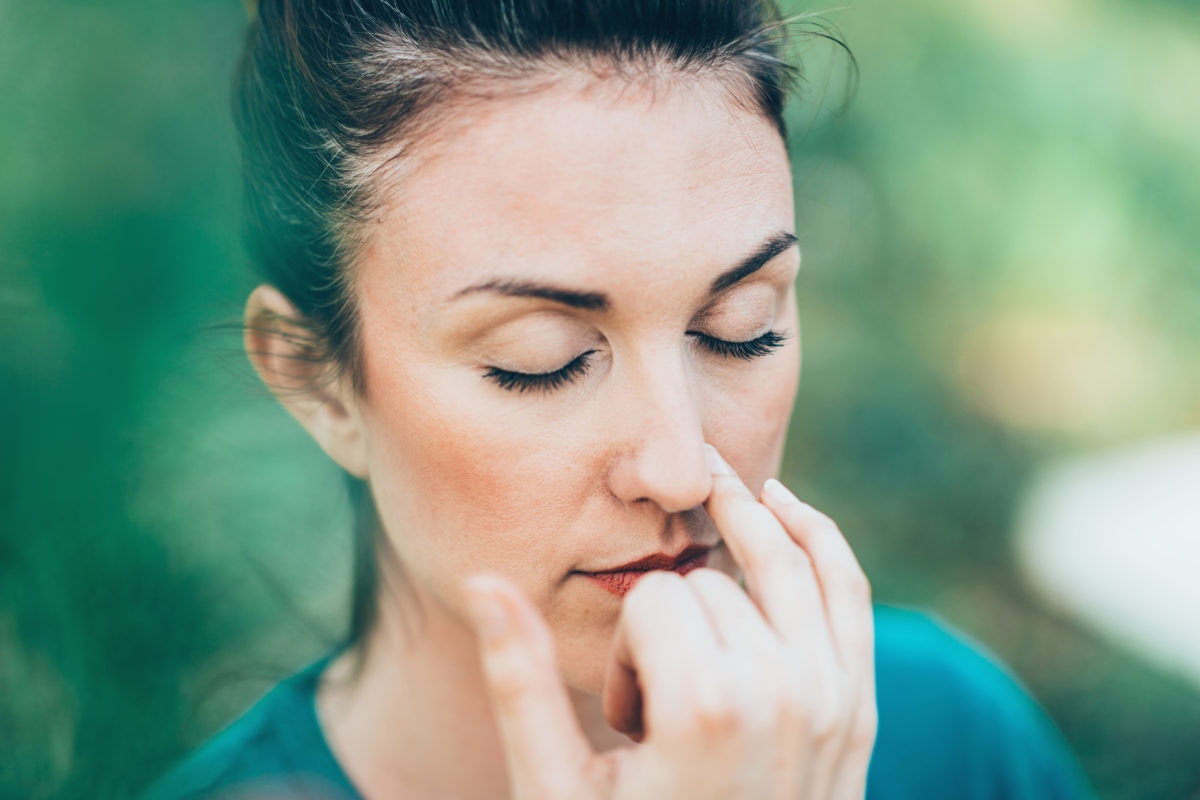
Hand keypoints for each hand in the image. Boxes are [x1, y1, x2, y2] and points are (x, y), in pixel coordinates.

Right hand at [463, 445, 876, 799]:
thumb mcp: (557, 788)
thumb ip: (521, 682)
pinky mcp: (857, 705)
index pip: (651, 602)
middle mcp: (781, 693)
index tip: (627, 722)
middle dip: (672, 629)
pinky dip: (819, 535)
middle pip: (708, 585)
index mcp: (706, 710)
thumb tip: (484, 580)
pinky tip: (783, 505)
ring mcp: (831, 697)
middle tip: (660, 710)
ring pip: (783, 560)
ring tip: (708, 502)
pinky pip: (849, 588)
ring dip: (739, 530)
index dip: (623, 651)